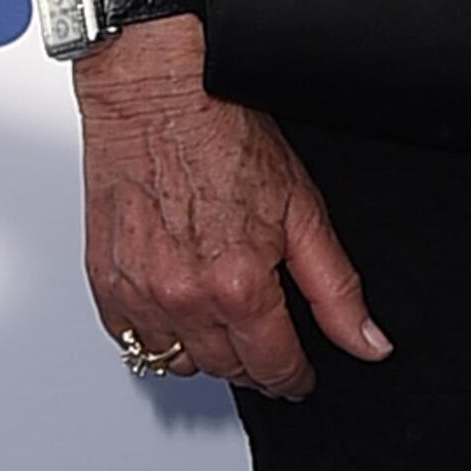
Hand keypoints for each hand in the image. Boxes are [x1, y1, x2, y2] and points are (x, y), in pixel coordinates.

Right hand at [74, 13, 388, 399]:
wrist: (154, 92)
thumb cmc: (220, 134)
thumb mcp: (302, 210)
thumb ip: (336, 289)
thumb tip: (366, 341)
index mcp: (238, 285)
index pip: (273, 367)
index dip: (295, 378)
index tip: (300, 376)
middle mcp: (184, 297)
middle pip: (228, 370)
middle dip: (256, 364)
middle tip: (268, 344)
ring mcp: (138, 292)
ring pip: (178, 362)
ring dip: (206, 354)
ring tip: (224, 324)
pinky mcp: (104, 280)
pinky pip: (131, 338)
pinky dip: (157, 335)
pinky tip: (178, 309)